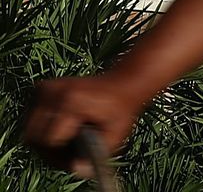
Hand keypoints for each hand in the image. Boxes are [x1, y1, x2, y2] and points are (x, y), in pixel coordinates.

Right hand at [24, 72, 153, 175]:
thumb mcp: (118, 133)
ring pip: (30, 130)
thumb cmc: (120, 109)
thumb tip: (77, 169)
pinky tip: (61, 131)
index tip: (75, 160)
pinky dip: (42, 130)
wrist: (122, 84)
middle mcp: (53, 91)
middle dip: (49, 151)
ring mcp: (44, 88)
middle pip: (34, 136)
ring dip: (44, 142)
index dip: (60, 156)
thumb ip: (99, 152)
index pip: (49, 140)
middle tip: (68, 156)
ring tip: (67, 144)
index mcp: (71, 101)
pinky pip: (31, 121)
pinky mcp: (39, 89)